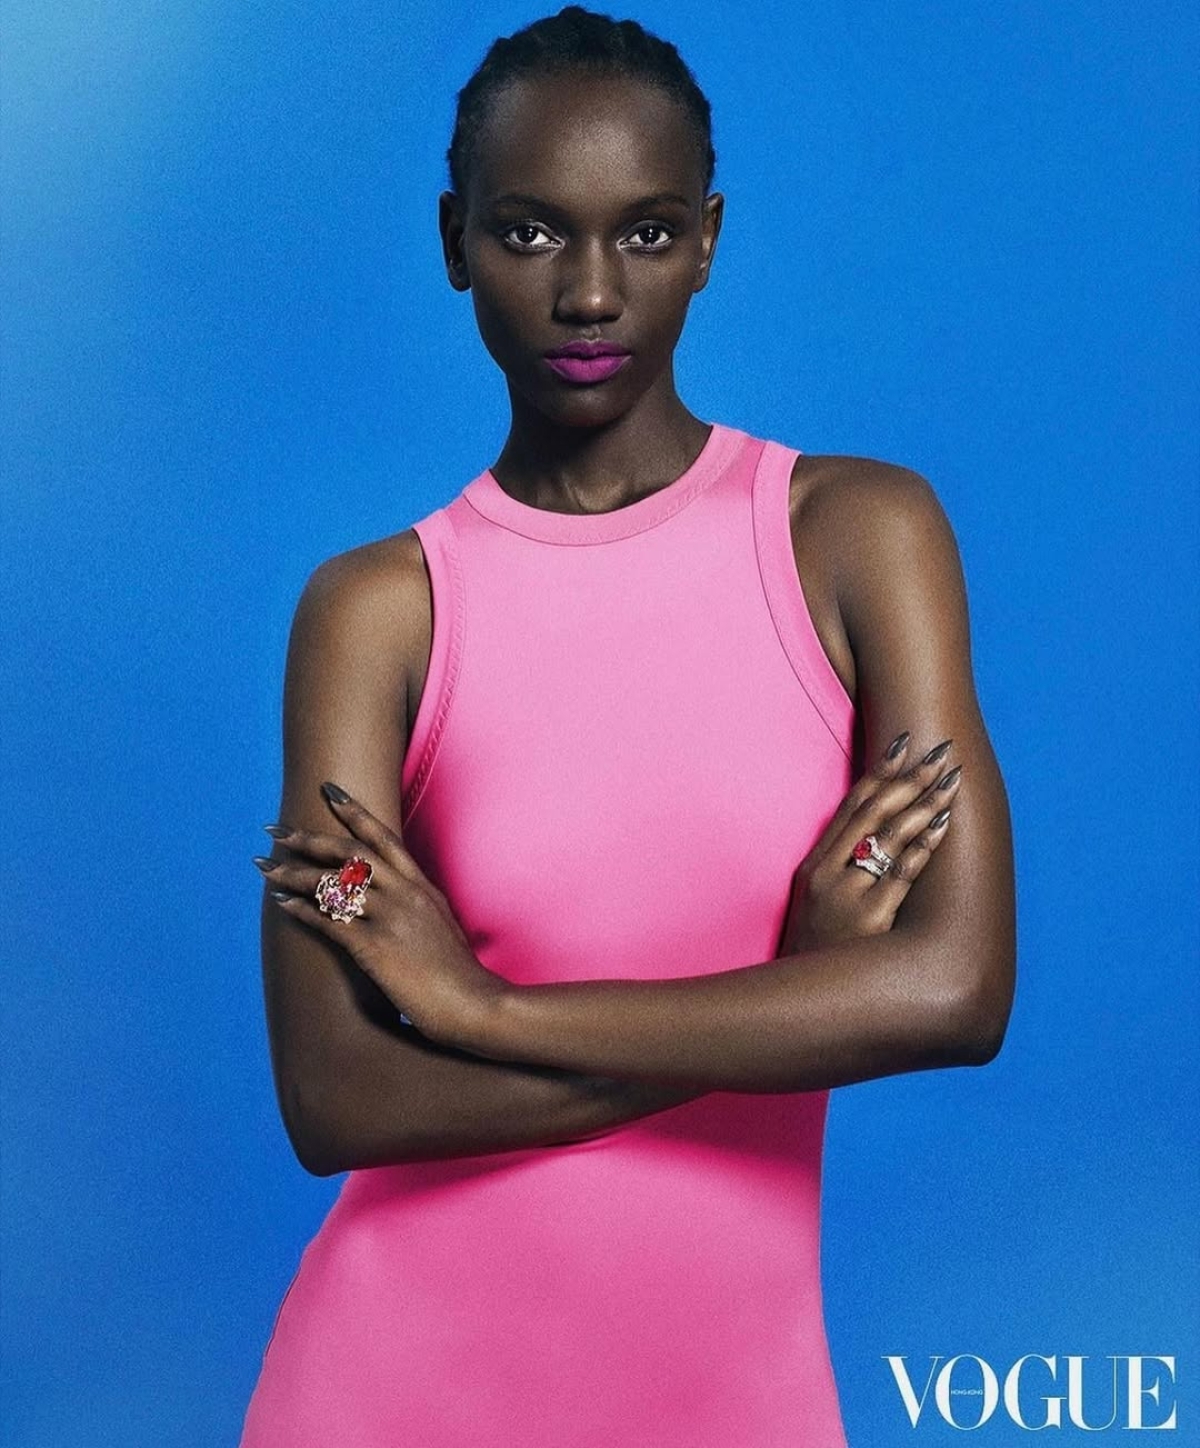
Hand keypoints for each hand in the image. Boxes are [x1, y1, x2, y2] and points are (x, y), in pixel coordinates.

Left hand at [254, 784, 505, 1049]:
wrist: (476, 1004)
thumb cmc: (461, 975)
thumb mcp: (443, 927)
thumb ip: (420, 909)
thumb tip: (401, 904)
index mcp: (422, 887)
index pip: (384, 838)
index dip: (354, 812)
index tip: (327, 791)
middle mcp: (406, 895)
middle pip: (350, 854)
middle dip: (309, 839)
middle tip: (277, 831)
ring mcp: (391, 919)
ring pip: (333, 884)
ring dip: (293, 873)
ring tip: (265, 866)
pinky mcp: (376, 948)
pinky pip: (330, 921)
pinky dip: (302, 910)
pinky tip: (282, 904)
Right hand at [781, 732, 960, 952]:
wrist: (800, 1001)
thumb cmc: (816, 956)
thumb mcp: (814, 907)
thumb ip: (837, 873)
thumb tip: (874, 843)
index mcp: (813, 866)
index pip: (850, 806)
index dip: (879, 772)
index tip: (904, 744)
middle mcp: (827, 873)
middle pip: (872, 812)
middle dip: (909, 777)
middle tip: (940, 752)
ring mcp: (847, 894)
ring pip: (889, 835)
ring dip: (923, 802)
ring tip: (950, 780)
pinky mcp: (869, 918)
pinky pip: (900, 872)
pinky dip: (922, 845)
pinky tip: (942, 825)